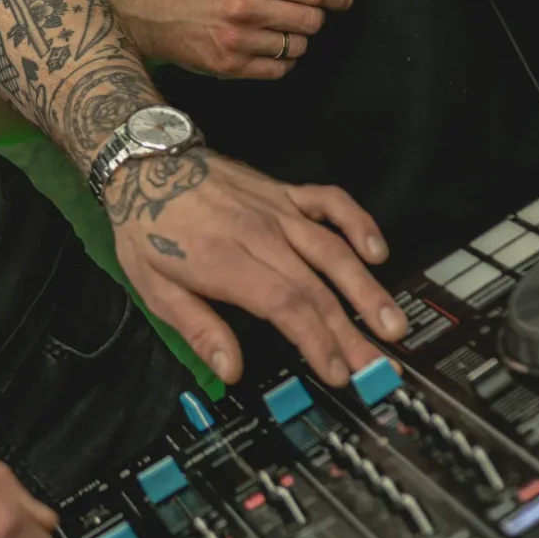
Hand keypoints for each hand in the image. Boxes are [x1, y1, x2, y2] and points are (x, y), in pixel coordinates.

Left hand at [103, 146, 405, 390]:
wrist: (145, 164)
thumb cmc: (147, 229)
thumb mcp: (153, 287)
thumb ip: (197, 329)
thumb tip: (230, 371)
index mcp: (227, 262)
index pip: (285, 306)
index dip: (316, 340)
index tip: (337, 372)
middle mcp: (260, 235)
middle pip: (316, 288)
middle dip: (351, 333)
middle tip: (378, 368)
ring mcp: (277, 210)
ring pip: (333, 251)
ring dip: (366, 289)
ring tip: (393, 323)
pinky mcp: (285, 192)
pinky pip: (330, 202)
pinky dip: (357, 222)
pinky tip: (377, 251)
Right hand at [110, 0, 351, 79]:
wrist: (150, 16)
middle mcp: (245, 7)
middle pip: (311, 20)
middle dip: (312, 17)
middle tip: (294, 13)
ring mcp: (238, 41)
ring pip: (299, 47)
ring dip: (295, 39)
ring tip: (271, 30)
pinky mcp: (231, 67)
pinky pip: (280, 70)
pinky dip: (281, 60)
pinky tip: (263, 47)